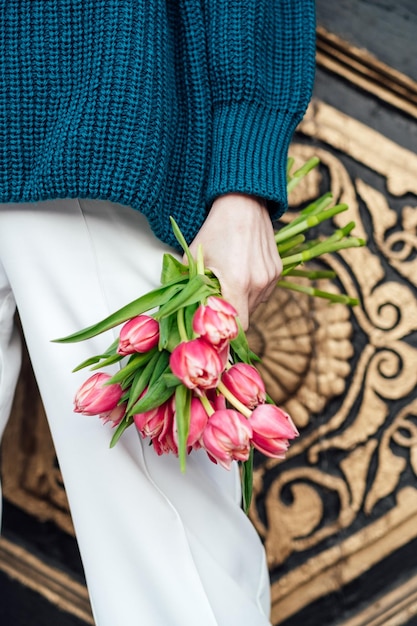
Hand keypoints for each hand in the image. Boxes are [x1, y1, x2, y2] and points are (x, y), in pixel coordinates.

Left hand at [187, 194, 281, 329]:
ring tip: (228, 284)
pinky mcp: (277, 271)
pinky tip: (241, 274)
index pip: (238, 328)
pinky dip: (251, 291)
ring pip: (255, 306)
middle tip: (215, 304)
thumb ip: (188, 286)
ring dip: (241, 303)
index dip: (226, 333)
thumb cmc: (215, 229)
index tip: (214, 332)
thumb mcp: (195, 257)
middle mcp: (258, 282)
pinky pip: (264, 293)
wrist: (243, 203)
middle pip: (245, 318)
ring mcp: (271, 277)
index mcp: (237, 282)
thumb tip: (182, 311)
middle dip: (230, 316)